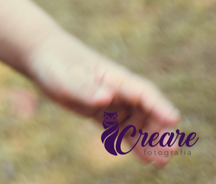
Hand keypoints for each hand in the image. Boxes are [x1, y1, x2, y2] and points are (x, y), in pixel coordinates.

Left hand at [25, 31, 180, 166]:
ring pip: (137, 123)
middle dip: (160, 130)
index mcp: (114, 77)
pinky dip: (132, 142)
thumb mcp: (65, 78)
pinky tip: (144, 158)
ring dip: (149, 141)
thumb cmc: (54, 62)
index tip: (174, 120)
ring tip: (161, 161)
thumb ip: (86, 89)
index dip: (159, 106)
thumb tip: (107, 98)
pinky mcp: (100, 111)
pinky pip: (121, 128)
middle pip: (146, 111)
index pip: (143, 92)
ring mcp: (110, 100)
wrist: (41, 54)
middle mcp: (117, 89)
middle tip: (171, 150)